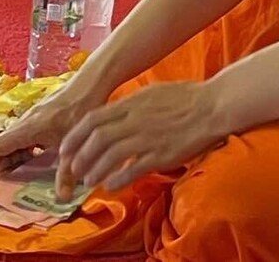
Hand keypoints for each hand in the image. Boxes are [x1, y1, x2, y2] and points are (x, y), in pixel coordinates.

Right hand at [0, 84, 100, 187]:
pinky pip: (25, 140)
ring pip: (14, 145)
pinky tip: (41, 166)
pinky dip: (26, 155)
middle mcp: (25, 123)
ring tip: (23, 184)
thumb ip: (66, 173)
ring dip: (14, 164)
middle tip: (8, 192)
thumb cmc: (81, 108)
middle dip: (1, 171)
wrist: (92, 83)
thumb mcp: (74, 145)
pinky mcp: (42, 120)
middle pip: (2, 149)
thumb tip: (62, 199)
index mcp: (26, 128)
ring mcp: (33, 120)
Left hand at [55, 81, 227, 196]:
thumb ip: (132, 105)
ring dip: (95, 170)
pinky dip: (118, 180)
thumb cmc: (186, 98)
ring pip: (110, 156)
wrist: (212, 106)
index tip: (66, 150)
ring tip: (90, 181)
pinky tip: (112, 186)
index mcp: (132, 103)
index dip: (75, 136)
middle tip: (75, 170)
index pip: (93, 119)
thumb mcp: (153, 92)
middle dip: (80, 157)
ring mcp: (147, 137)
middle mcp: (135, 119)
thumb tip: (114, 115)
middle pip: (97, 138)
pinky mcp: (160, 154)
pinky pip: (132, 170)